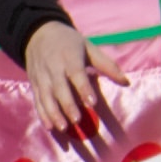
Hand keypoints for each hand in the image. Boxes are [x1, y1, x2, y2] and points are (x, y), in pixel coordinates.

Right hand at [22, 21, 113, 141]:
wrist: (38, 34)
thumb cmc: (69, 42)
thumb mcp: (89, 48)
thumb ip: (107, 65)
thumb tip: (126, 82)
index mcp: (69, 57)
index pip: (76, 74)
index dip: (83, 88)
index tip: (92, 103)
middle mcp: (53, 68)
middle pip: (60, 89)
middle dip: (67, 105)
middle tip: (77, 120)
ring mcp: (41, 77)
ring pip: (46, 97)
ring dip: (53, 113)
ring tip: (63, 128)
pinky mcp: (34, 84)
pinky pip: (38, 101)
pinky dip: (42, 114)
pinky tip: (50, 127)